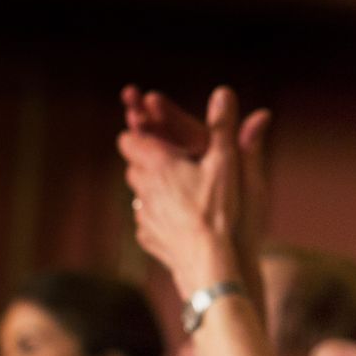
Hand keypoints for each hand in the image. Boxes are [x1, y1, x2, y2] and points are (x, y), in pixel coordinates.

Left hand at [121, 85, 269, 296]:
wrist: (208, 264)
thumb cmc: (218, 210)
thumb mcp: (227, 163)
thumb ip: (224, 126)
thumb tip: (223, 91)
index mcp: (157, 164)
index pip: (128, 139)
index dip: (141, 135)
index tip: (159, 135)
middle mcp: (143, 188)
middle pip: (133, 167)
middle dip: (150, 162)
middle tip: (176, 161)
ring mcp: (143, 216)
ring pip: (139, 195)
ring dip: (154, 190)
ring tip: (182, 192)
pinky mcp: (148, 240)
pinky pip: (147, 223)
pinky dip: (160, 219)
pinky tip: (181, 222)